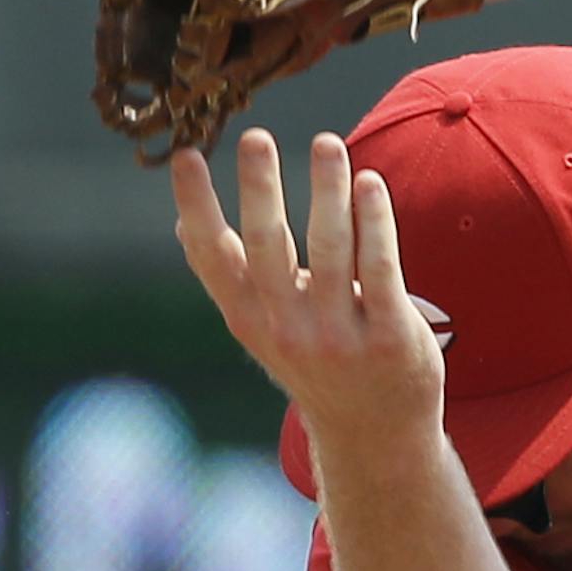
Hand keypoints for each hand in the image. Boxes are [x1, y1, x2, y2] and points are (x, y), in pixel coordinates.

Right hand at [170, 129, 444, 455]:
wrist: (376, 434)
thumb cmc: (317, 363)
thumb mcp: (264, 329)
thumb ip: (232, 280)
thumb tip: (182, 225)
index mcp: (249, 319)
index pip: (212, 257)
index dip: (196, 207)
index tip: (187, 156)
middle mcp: (287, 329)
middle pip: (267, 247)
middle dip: (260, 190)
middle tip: (256, 136)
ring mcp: (338, 335)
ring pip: (331, 249)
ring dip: (327, 191)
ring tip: (327, 143)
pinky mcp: (389, 336)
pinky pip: (380, 269)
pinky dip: (375, 222)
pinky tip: (370, 184)